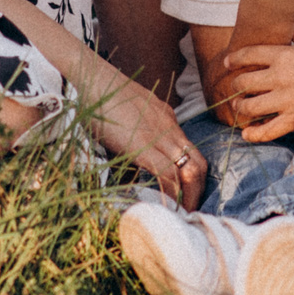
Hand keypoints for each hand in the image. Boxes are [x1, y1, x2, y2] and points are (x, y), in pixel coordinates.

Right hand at [77, 60, 206, 208]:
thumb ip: (131, 143)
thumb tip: (128, 174)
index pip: (191, 151)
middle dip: (199, 190)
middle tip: (190, 210)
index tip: (187, 195)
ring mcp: (160, 136)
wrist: (93, 80)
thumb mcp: (125, 121)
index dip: (193, 176)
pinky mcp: (144, 145)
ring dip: (190, 196)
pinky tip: (167, 208)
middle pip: (200, 162)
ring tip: (183, 215)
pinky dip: (172, 194)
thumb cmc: (101, 100)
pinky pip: (167, 173)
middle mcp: (170, 128)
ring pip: (190, 170)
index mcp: (167, 121)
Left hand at [218, 28, 293, 140]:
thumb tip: (285, 18)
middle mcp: (282, 77)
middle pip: (244, 83)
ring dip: (240, 108)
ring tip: (240, 108)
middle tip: (235, 88)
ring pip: (250, 108)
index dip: (234, 59)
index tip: (227, 63)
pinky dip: (254, 135)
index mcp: (284, 55)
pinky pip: (268, 131)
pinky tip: (247, 134)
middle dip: (235, 86)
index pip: (248, 55)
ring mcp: (288, 100)